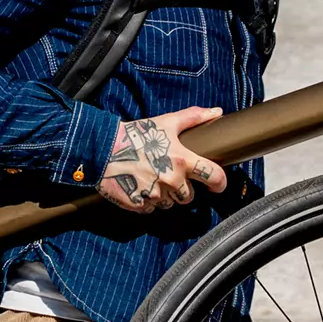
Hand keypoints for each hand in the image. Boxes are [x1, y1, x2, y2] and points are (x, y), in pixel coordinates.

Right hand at [101, 106, 229, 212]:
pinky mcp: (139, 204)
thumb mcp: (166, 122)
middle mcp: (171, 180)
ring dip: (165, 195)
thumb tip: (216, 112)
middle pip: (189, 196)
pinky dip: (148, 201)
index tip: (217, 184)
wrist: (102, 148)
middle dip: (183, 188)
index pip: (213, 177)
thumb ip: (193, 118)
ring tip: (152, 179)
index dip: (220, 182)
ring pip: (170, 204)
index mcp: (182, 160)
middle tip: (169, 175)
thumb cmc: (135, 135)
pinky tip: (140, 186)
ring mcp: (155, 194)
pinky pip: (151, 209)